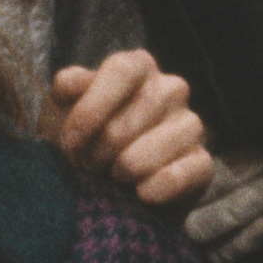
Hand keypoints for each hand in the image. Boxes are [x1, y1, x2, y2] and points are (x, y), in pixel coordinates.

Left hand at [52, 51, 212, 210]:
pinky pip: (189, 169)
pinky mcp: (202, 162)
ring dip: (129, 166)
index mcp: (137, 68)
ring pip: (165, 139)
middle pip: (144, 105)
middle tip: (88, 166)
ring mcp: (190, 124)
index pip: (123, 70)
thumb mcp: (61, 113)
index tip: (71, 140)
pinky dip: (160, 185)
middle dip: (106, 144)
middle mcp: (170, 88)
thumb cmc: (80, 144)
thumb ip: (66, 90)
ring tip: (112, 179)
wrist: (100, 193)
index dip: (94, 106)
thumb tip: (75, 84)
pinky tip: (140, 195)